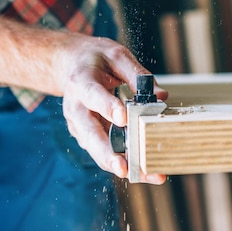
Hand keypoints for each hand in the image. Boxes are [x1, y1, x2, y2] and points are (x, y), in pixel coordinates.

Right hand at [58, 35, 167, 183]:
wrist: (70, 66)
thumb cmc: (95, 60)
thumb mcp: (116, 55)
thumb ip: (137, 75)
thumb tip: (161, 96)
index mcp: (81, 82)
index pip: (92, 95)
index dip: (107, 107)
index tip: (122, 118)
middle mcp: (76, 108)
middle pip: (89, 134)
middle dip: (106, 153)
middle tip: (122, 168)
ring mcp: (79, 126)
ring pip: (97, 150)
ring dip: (119, 165)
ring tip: (145, 175)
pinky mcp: (88, 136)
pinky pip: (105, 153)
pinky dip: (124, 163)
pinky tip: (145, 172)